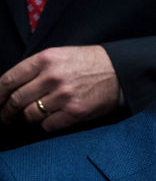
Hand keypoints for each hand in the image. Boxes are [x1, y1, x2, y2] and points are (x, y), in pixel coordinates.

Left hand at [0, 46, 119, 130]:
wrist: (120, 71)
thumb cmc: (88, 63)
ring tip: (28, 119)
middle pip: (16, 100)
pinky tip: (49, 121)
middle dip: (6, 112)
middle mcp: (52, 77)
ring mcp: (64, 96)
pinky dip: (46, 125)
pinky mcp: (76, 112)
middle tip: (4, 118)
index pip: (8, 80)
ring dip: (27, 119)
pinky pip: (49, 125)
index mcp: (44, 60)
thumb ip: (35, 69)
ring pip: (31, 115)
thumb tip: (12, 88)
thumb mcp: (58, 55)